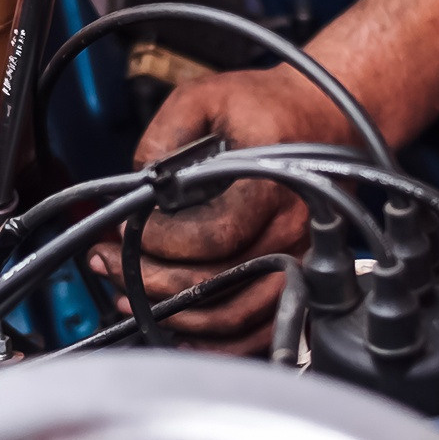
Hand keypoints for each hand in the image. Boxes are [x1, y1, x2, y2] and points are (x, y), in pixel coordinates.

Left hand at [85, 64, 354, 353]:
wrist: (328, 116)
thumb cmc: (268, 108)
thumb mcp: (207, 96)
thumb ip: (166, 134)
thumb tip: (136, 183)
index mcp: (272, 182)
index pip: (213, 236)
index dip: (160, 242)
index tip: (126, 228)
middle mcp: (292, 227)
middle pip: (219, 282)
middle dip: (152, 280)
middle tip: (110, 265)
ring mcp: (300, 258)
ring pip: (237, 316)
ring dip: (177, 316)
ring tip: (131, 297)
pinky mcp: (300, 276)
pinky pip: (262, 329)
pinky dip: (220, 343)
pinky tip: (181, 331)